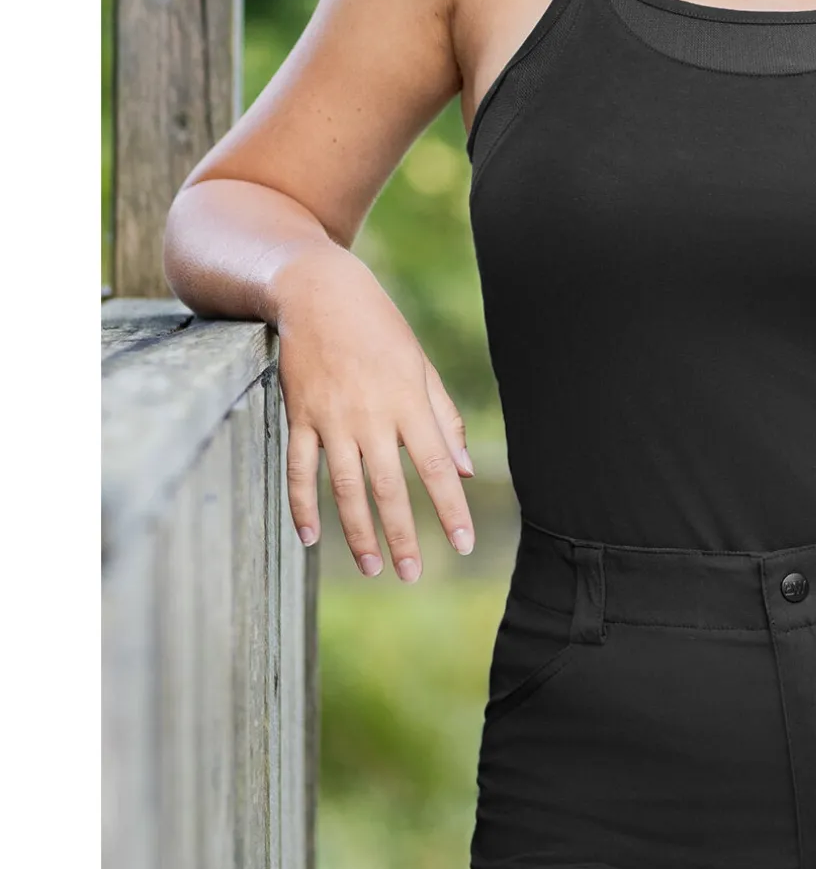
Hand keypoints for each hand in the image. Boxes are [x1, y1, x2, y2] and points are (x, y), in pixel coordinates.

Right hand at [274, 243, 476, 581]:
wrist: (318, 292)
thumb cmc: (379, 328)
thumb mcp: (420, 365)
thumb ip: (443, 418)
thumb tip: (465, 471)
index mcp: (409, 402)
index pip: (437, 467)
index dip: (451, 509)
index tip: (463, 544)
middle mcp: (370, 415)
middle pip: (389, 487)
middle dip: (403, 535)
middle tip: (411, 575)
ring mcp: (330, 418)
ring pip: (344, 488)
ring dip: (357, 532)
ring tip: (371, 567)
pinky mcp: (298, 416)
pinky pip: (299, 470)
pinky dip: (302, 506)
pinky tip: (310, 538)